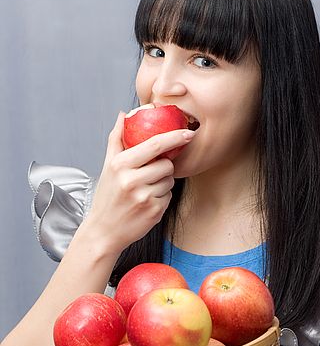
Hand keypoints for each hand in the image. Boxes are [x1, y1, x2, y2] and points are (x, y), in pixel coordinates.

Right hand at [81, 111, 194, 255]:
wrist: (104, 231)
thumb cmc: (108, 196)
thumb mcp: (108, 166)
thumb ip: (117, 138)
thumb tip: (124, 114)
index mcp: (120, 165)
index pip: (154, 145)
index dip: (174, 137)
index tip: (188, 132)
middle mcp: (131, 180)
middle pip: (167, 164)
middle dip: (163, 167)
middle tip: (149, 174)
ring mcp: (143, 197)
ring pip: (170, 180)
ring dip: (163, 182)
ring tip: (145, 190)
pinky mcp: (154, 211)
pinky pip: (169, 196)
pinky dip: (162, 197)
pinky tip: (147, 202)